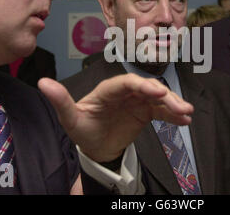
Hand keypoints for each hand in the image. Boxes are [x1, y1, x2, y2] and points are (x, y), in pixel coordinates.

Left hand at [38, 74, 192, 162]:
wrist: (95, 147)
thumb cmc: (82, 130)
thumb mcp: (70, 119)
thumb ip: (61, 101)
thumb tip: (42, 82)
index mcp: (108, 90)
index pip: (127, 83)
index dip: (143, 85)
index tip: (158, 91)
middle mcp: (125, 92)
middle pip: (147, 88)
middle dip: (165, 96)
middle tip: (181, 107)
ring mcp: (137, 101)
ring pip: (158, 98)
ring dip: (173, 104)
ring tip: (187, 113)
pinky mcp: (145, 112)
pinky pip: (161, 111)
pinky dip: (173, 115)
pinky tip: (185, 121)